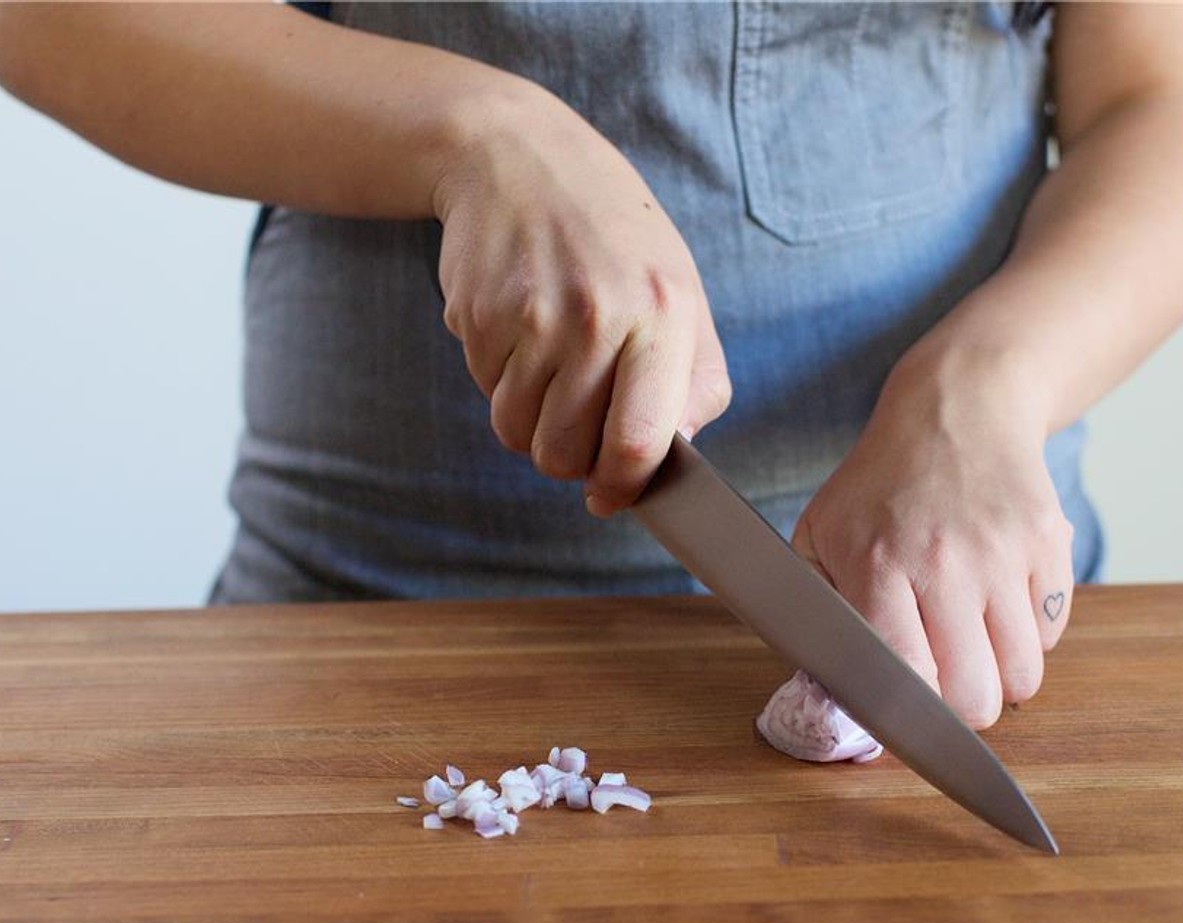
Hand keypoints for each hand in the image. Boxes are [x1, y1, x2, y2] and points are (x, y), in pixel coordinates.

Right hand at [433, 83, 730, 513]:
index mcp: (660, 316)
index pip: (639, 441)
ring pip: (518, 434)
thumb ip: (696, 380)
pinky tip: (521, 336)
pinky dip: (503, 383)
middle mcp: (595, 318)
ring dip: (532, 424)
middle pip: (566, 454)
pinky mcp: (477, 317)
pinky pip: (487, 394)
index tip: (611, 496)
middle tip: (578, 427)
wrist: (519, 158)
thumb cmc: (616, 239)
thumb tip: (676, 457)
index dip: (623, 488)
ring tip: (551, 374)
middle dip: (571, 460)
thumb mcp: (681, 293)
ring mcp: (529, 317)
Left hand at [791, 343, 1073, 728]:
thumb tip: (825, 691)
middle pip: (975, 697)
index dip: (906, 718)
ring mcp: (1003, 553)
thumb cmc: (878, 483)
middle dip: (960, 710)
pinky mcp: (1049, 543)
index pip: (905, 680)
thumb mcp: (818, 533)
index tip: (901, 718)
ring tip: (975, 649)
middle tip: (946, 685)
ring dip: (1001, 678)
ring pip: (1024, 674)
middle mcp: (944, 563)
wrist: (956, 409)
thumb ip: (815, 611)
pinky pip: (1053, 632)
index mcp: (877, 566)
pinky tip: (1001, 607)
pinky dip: (1031, 636)